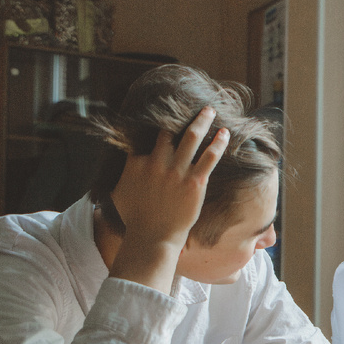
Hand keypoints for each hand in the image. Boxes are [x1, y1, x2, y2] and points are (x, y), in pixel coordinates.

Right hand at [108, 107, 228, 292]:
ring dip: (201, 121)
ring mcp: (177, 172)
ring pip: (192, 138)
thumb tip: (122, 161)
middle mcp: (156, 163)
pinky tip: (224, 132)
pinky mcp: (195, 182)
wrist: (153, 237)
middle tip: (190, 105)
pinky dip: (218, 143)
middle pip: (168, 131)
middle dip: (179, 115)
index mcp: (136, 163)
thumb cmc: (135, 218)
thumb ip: (122, 172)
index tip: (163, 111)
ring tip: (209, 110)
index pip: (145, 136)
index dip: (154, 122)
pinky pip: (209, 157)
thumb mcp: (118, 191)